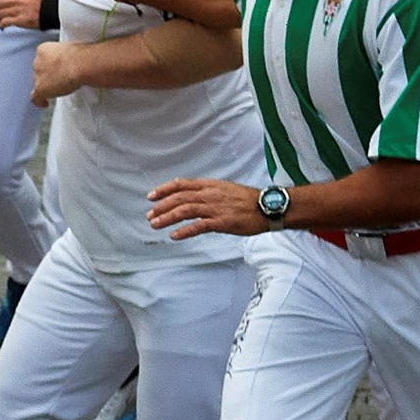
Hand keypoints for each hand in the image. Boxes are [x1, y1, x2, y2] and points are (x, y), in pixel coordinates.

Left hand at [29, 40, 82, 105]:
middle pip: (39, 71)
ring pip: (38, 83)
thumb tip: (66, 64)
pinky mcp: (40, 89)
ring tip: (58, 89)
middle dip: (47, 75)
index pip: (41, 59)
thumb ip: (62, 57)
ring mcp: (37, 76)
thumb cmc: (79, 55)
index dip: (48, 64)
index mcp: (42, 49)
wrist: (79, 64)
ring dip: (47, 86)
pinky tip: (44, 103)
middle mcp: (37, 62)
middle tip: (59, 78)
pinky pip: (36, 98)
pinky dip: (39, 101)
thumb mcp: (67, 50)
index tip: (55, 68)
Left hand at [147, 176, 270, 239]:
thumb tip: (190, 198)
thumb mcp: (224, 189)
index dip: (164, 190)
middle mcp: (210, 194)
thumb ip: (207, 192)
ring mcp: (216, 208)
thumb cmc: (247, 200)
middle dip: (162, 206)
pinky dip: (185, 231)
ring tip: (155, 225)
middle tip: (150, 215)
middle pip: (180, 198)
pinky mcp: (222, 222)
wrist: (269, 206)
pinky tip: (174, 236)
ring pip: (185, 210)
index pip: (182, 184)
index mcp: (210, 185)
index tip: (151, 197)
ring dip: (168, 218)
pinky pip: (199, 226)